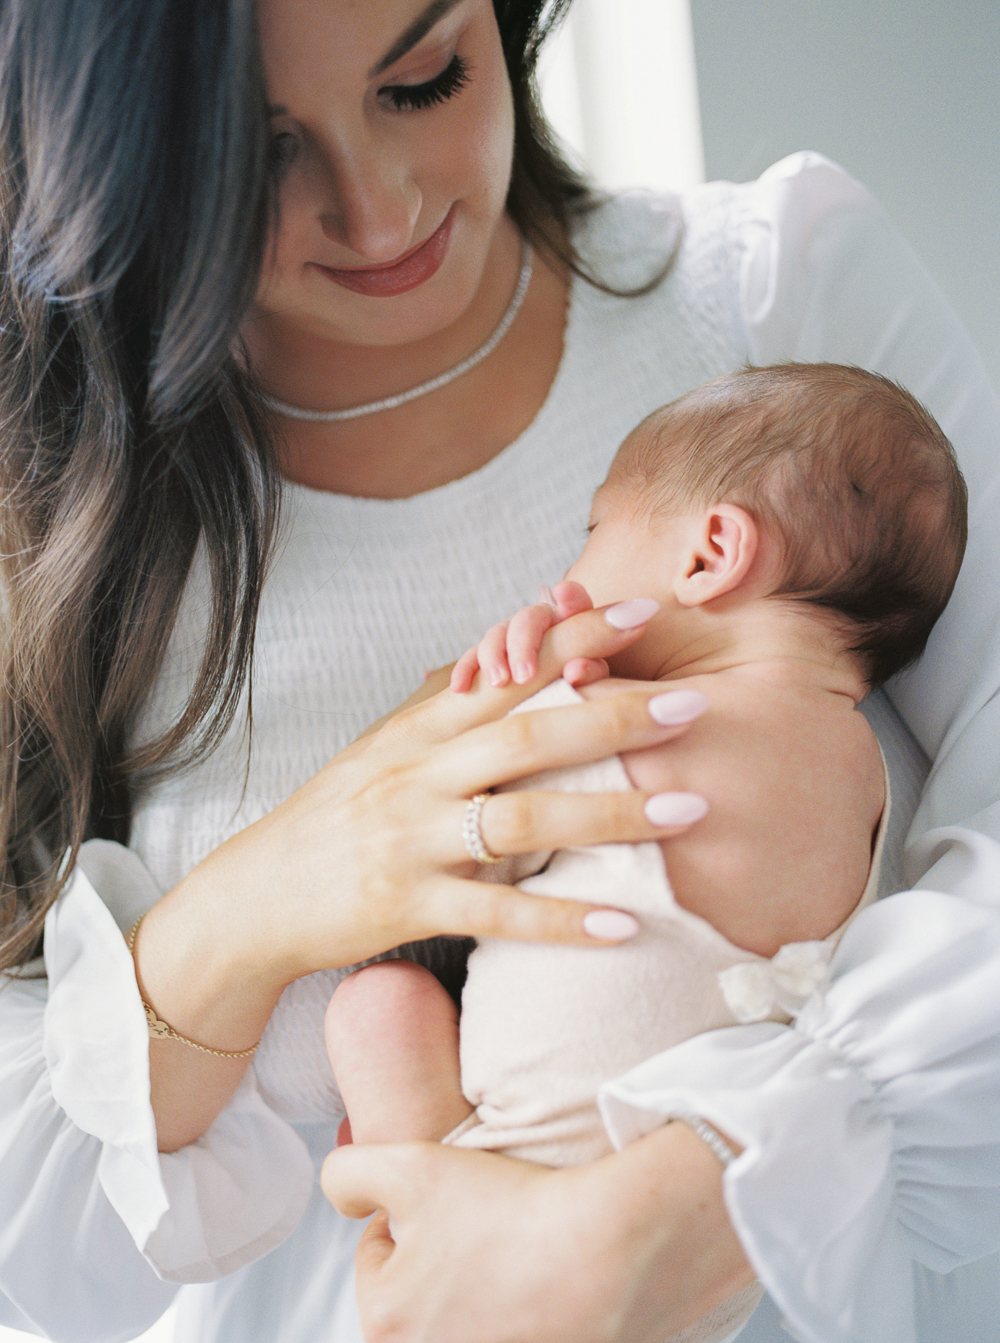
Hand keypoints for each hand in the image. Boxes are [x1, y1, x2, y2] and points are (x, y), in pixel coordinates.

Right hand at [136, 601, 707, 1148]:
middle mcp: (418, 774)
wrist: (257, 894)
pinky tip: (622, 924)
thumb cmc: (335, 816)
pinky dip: (562, 919)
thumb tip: (506, 658)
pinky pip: (497, 913)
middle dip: (615, 717)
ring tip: (687, 810)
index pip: (507, 672)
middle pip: (529, 736)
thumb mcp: (383, 748)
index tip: (640, 613)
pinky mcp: (406, 903)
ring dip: (610, 815)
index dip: (573, 639)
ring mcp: (412, 839)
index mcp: (419, 729)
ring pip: (524, 820)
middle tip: (692, 706)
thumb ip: (446, 710)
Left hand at [322, 1123, 754, 1342]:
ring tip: (517, 1250)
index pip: (379, 1254)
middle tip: (487, 1224)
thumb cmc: (510, 1208)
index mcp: (385, 1323)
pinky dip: (520, 1309)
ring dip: (481, 1283)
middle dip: (444, 1256)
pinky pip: (513, 1328)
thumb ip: (349, 1172)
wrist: (613, 1248)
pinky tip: (542, 1280)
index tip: (458, 1200)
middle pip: (420, 1292)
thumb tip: (342, 1195)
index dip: (415, 1212)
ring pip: (465, 1314)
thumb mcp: (410, 1165)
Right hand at [451, 581, 613, 691]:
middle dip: (522, 645)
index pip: (573, 601)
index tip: (563, 594)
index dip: (569, 596)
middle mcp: (537, 623)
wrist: (559, 698)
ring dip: (493, 657)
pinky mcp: (489, 658)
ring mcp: (509, 638)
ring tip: (498, 683)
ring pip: (495, 635)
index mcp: (569, 621)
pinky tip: (460, 687)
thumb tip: (574, 671)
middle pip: (526, 619)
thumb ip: (591, 671)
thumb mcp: (594, 678)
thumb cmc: (580, 681)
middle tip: (525, 677)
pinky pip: (471, 659)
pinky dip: (465, 670)